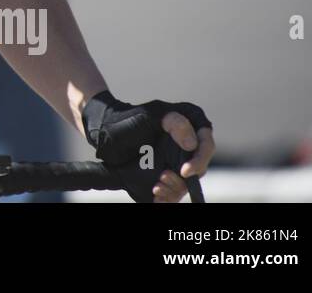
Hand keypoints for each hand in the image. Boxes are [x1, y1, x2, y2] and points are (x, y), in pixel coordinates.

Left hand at [82, 91, 214, 202]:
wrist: (105, 132)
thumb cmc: (128, 120)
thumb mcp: (151, 115)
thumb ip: (175, 124)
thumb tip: (193, 144)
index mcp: (188, 126)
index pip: (206, 145)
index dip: (200, 160)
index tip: (185, 171)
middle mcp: (186, 146)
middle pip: (199, 168)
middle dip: (184, 178)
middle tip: (163, 177)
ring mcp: (175, 162)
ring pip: (186, 183)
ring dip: (174, 188)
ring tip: (157, 186)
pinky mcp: (164, 176)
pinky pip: (172, 192)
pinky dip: (166, 196)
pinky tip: (155, 193)